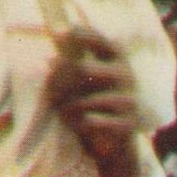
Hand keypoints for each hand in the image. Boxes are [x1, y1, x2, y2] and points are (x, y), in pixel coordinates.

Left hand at [48, 28, 141, 161]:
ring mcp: (129, 99)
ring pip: (84, 100)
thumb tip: (48, 59)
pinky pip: (93, 121)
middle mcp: (126, 75)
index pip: (100, 41)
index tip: (58, 33)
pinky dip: (80, 125)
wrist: (114, 143)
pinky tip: (81, 126)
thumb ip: (68, 68)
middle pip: (82, 69)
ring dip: (67, 109)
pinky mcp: (128, 123)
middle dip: (59, 83)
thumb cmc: (93, 104)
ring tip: (64, 114)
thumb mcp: (80, 82)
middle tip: (49, 93)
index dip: (81, 35)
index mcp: (117, 60)